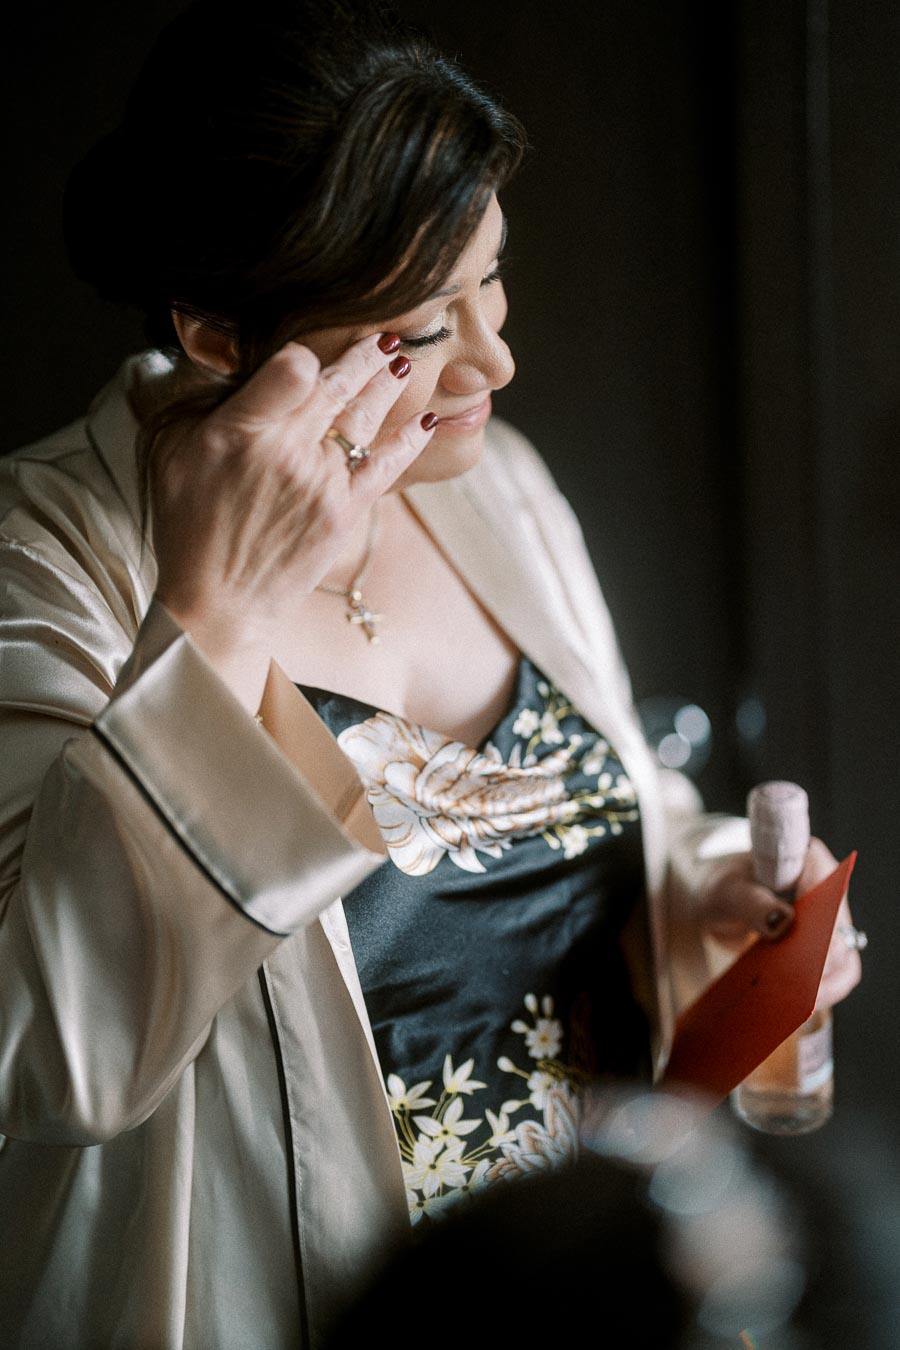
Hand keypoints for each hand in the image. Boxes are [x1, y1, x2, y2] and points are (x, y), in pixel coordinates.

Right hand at [150, 333, 434, 707]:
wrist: (219, 600)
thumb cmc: (188, 523)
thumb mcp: (174, 452)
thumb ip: (200, 400)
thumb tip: (224, 358)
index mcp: (241, 430)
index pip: (290, 369)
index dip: (305, 353)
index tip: (310, 349)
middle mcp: (287, 451)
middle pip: (336, 387)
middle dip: (364, 354)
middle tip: (386, 332)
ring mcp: (322, 482)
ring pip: (364, 418)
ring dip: (386, 384)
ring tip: (401, 360)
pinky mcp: (345, 512)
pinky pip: (387, 465)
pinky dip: (409, 440)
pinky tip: (426, 420)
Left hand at [696, 836, 861, 1009]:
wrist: (718, 902)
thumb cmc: (725, 888)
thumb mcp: (728, 892)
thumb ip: (753, 904)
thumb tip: (784, 922)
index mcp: (809, 861)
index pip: (830, 894)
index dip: (826, 927)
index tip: (815, 958)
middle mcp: (829, 890)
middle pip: (840, 935)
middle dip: (820, 968)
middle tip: (798, 993)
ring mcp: (829, 922)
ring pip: (843, 962)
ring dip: (821, 987)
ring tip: (792, 1004)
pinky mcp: (823, 948)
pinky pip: (831, 977)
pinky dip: (815, 994)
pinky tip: (792, 1005)